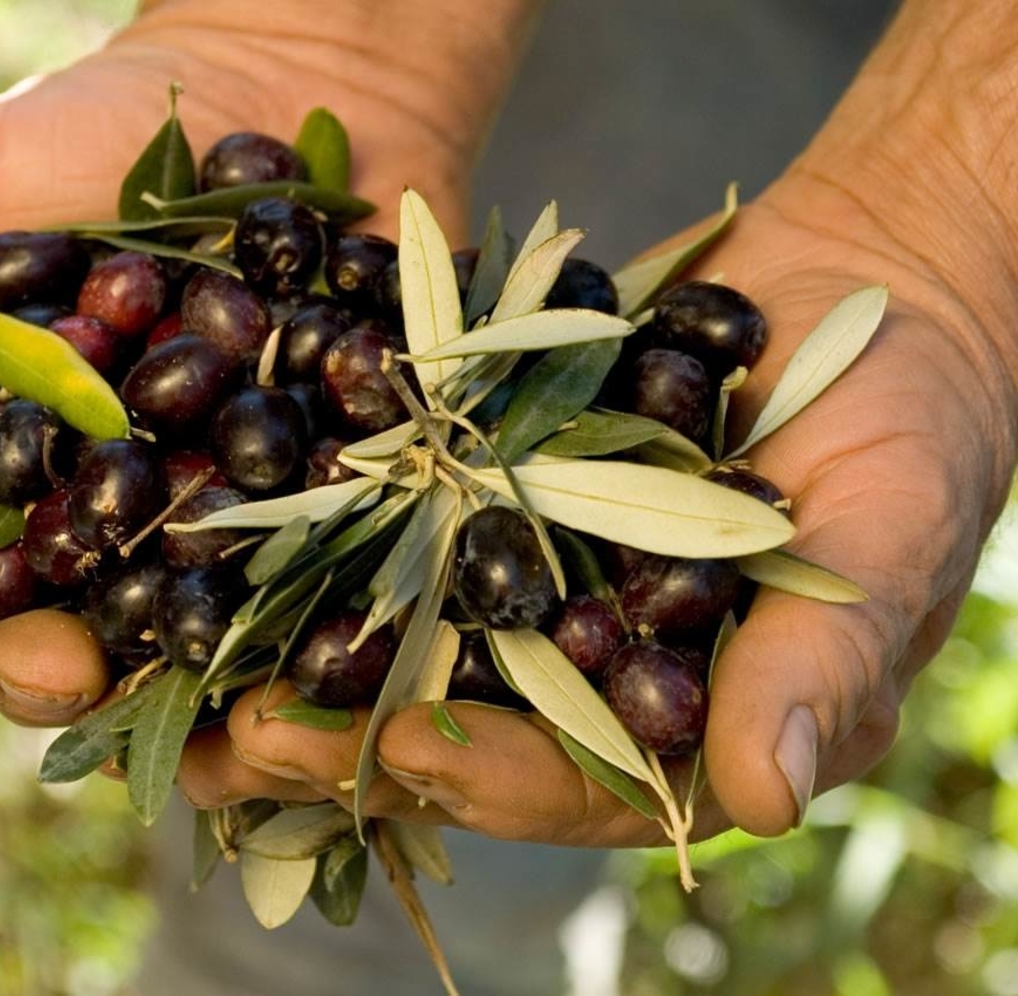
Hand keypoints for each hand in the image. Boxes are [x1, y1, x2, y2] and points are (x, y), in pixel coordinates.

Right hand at [0, 1, 534, 724]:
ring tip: (200, 725)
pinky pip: (323, 597)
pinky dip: (320, 641)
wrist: (292, 87)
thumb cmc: (108, 139)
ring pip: (190, 638)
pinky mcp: (332, 513)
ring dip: (187, 693)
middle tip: (55, 666)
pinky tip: (323, 676)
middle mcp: (99, 515)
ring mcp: (219, 524)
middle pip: (62, 621)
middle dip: (47, 658)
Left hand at [191, 0, 1017, 835]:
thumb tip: (765, 797)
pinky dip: (315, 555)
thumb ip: (821, 661)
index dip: (498, 778)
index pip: (584, 781)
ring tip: (190, 677)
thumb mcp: (885, 531)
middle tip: (244, 738)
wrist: (857, 288)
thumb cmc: (912, 418)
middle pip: (462, 735)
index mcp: (689, 720)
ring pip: (401, 652)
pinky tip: (228, 562)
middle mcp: (593, 672)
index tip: (414, 753)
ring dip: (296, 668)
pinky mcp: (482, 508)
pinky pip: (392, 542)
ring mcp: (530, 590)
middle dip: (352, 745)